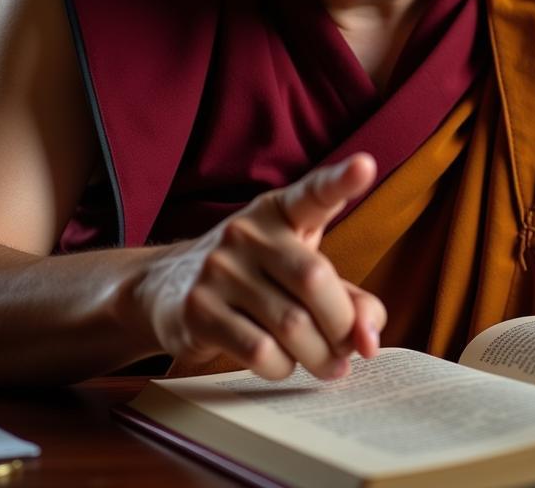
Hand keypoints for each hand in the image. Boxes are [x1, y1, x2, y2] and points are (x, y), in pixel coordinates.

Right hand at [137, 152, 386, 379]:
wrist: (166, 287)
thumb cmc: (256, 277)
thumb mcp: (301, 272)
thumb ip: (347, 299)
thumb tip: (368, 340)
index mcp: (281, 211)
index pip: (314, 192)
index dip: (341, 180)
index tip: (365, 166)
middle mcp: (248, 231)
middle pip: (314, 279)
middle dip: (341, 326)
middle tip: (349, 351)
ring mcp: (219, 267)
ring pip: (291, 324)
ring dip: (318, 357)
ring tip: (326, 365)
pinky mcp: (199, 308)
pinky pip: (259, 351)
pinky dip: (283, 368)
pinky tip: (283, 365)